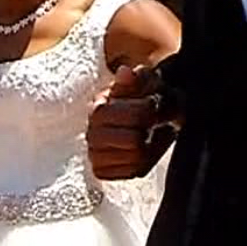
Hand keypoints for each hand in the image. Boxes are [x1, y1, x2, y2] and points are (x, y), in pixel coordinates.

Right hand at [87, 64, 178, 179]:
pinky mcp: (102, 170)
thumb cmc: (144, 99)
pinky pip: (129, 172)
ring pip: (134, 157)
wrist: (144, 118)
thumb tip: (125, 73)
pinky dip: (140, 163)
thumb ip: (138, 77)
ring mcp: (95, 153)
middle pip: (134, 140)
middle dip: (149, 130)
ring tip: (146, 136)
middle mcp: (92, 132)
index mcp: (99, 108)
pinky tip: (139, 151)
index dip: (151, 111)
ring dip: (148, 147)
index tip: (154, 105)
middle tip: (151, 123)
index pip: (134, 116)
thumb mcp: (147, 83)